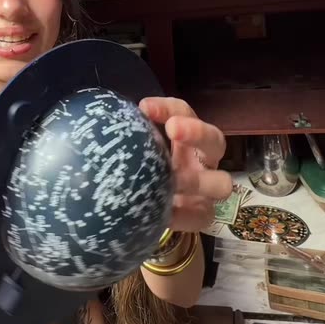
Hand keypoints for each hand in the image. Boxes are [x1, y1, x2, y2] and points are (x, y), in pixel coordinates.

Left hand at [140, 96, 232, 232]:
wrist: (143, 209)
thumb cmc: (140, 170)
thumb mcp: (136, 152)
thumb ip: (128, 139)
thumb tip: (103, 124)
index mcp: (185, 136)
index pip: (183, 112)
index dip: (168, 107)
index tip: (144, 107)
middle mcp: (202, 159)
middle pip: (214, 140)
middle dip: (197, 132)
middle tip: (173, 128)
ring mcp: (207, 189)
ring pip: (221, 183)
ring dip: (197, 180)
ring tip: (174, 181)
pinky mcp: (203, 215)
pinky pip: (201, 216)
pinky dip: (184, 214)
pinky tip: (165, 214)